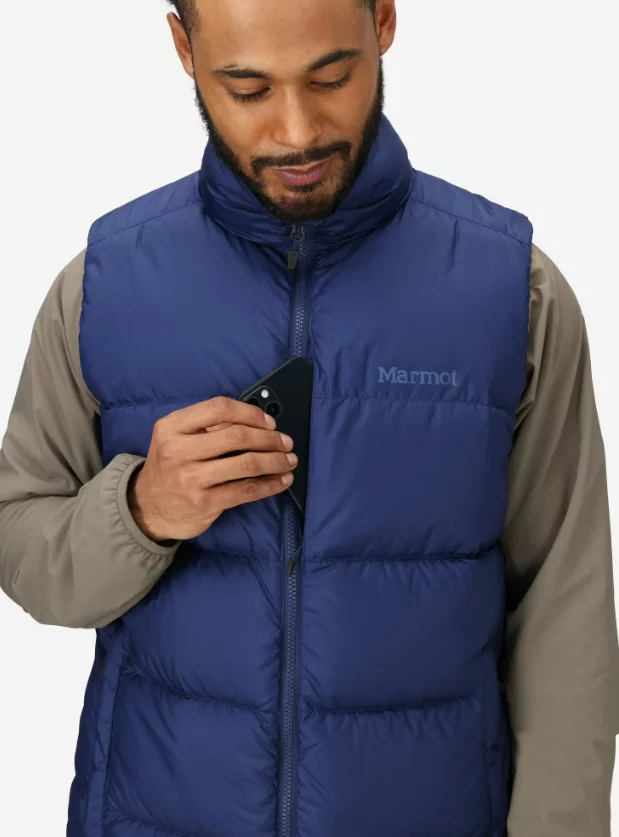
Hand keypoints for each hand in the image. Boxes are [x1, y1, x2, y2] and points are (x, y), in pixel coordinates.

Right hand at [128, 396, 296, 541]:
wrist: (146, 507)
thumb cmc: (170, 466)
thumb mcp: (175, 438)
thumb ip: (207, 426)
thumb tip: (257, 421)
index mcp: (172, 426)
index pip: (219, 408)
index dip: (251, 413)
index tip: (269, 422)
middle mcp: (179, 450)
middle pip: (237, 436)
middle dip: (270, 438)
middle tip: (286, 442)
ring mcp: (191, 478)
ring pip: (246, 463)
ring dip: (275, 460)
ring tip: (289, 460)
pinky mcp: (204, 503)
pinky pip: (246, 490)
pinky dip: (270, 484)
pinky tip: (282, 481)